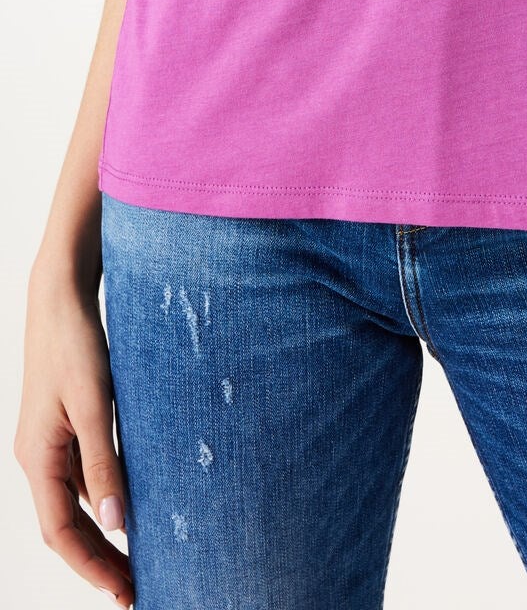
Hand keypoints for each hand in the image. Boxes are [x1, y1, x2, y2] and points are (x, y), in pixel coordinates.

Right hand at [14, 260, 133, 604]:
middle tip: (137, 588)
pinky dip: (101, 499)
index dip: (91, 567)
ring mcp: (48, 443)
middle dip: (98, 560)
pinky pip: (79, 477)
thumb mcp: (95, 404)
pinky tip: (129, 505)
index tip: (123, 592)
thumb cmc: (76, 343)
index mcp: (37, 458)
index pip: (60, 533)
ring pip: (72, 504)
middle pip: (65, 526)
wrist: (60, 296)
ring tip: (139, 556)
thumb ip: (105, 463)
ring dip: (101, 533)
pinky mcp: (64, 426)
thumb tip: (116, 525)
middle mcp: (37, 458)